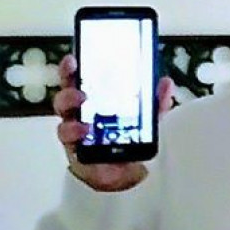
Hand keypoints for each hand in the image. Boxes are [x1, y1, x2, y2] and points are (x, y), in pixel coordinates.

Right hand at [53, 54, 174, 191]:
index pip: (79, 80)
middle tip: (81, 92)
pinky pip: (70, 144)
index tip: (74, 59)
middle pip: (66, 98)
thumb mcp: (146, 117)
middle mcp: (80, 114)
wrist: (124, 171)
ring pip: (64, 121)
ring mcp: (75, 132)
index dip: (72, 69)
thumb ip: (156, 102)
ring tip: (83, 119)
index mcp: (94, 100)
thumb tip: (166, 83)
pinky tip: (84, 135)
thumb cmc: (127, 137)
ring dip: (71, 118)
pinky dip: (76, 137)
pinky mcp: (76, 152)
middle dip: (69, 92)